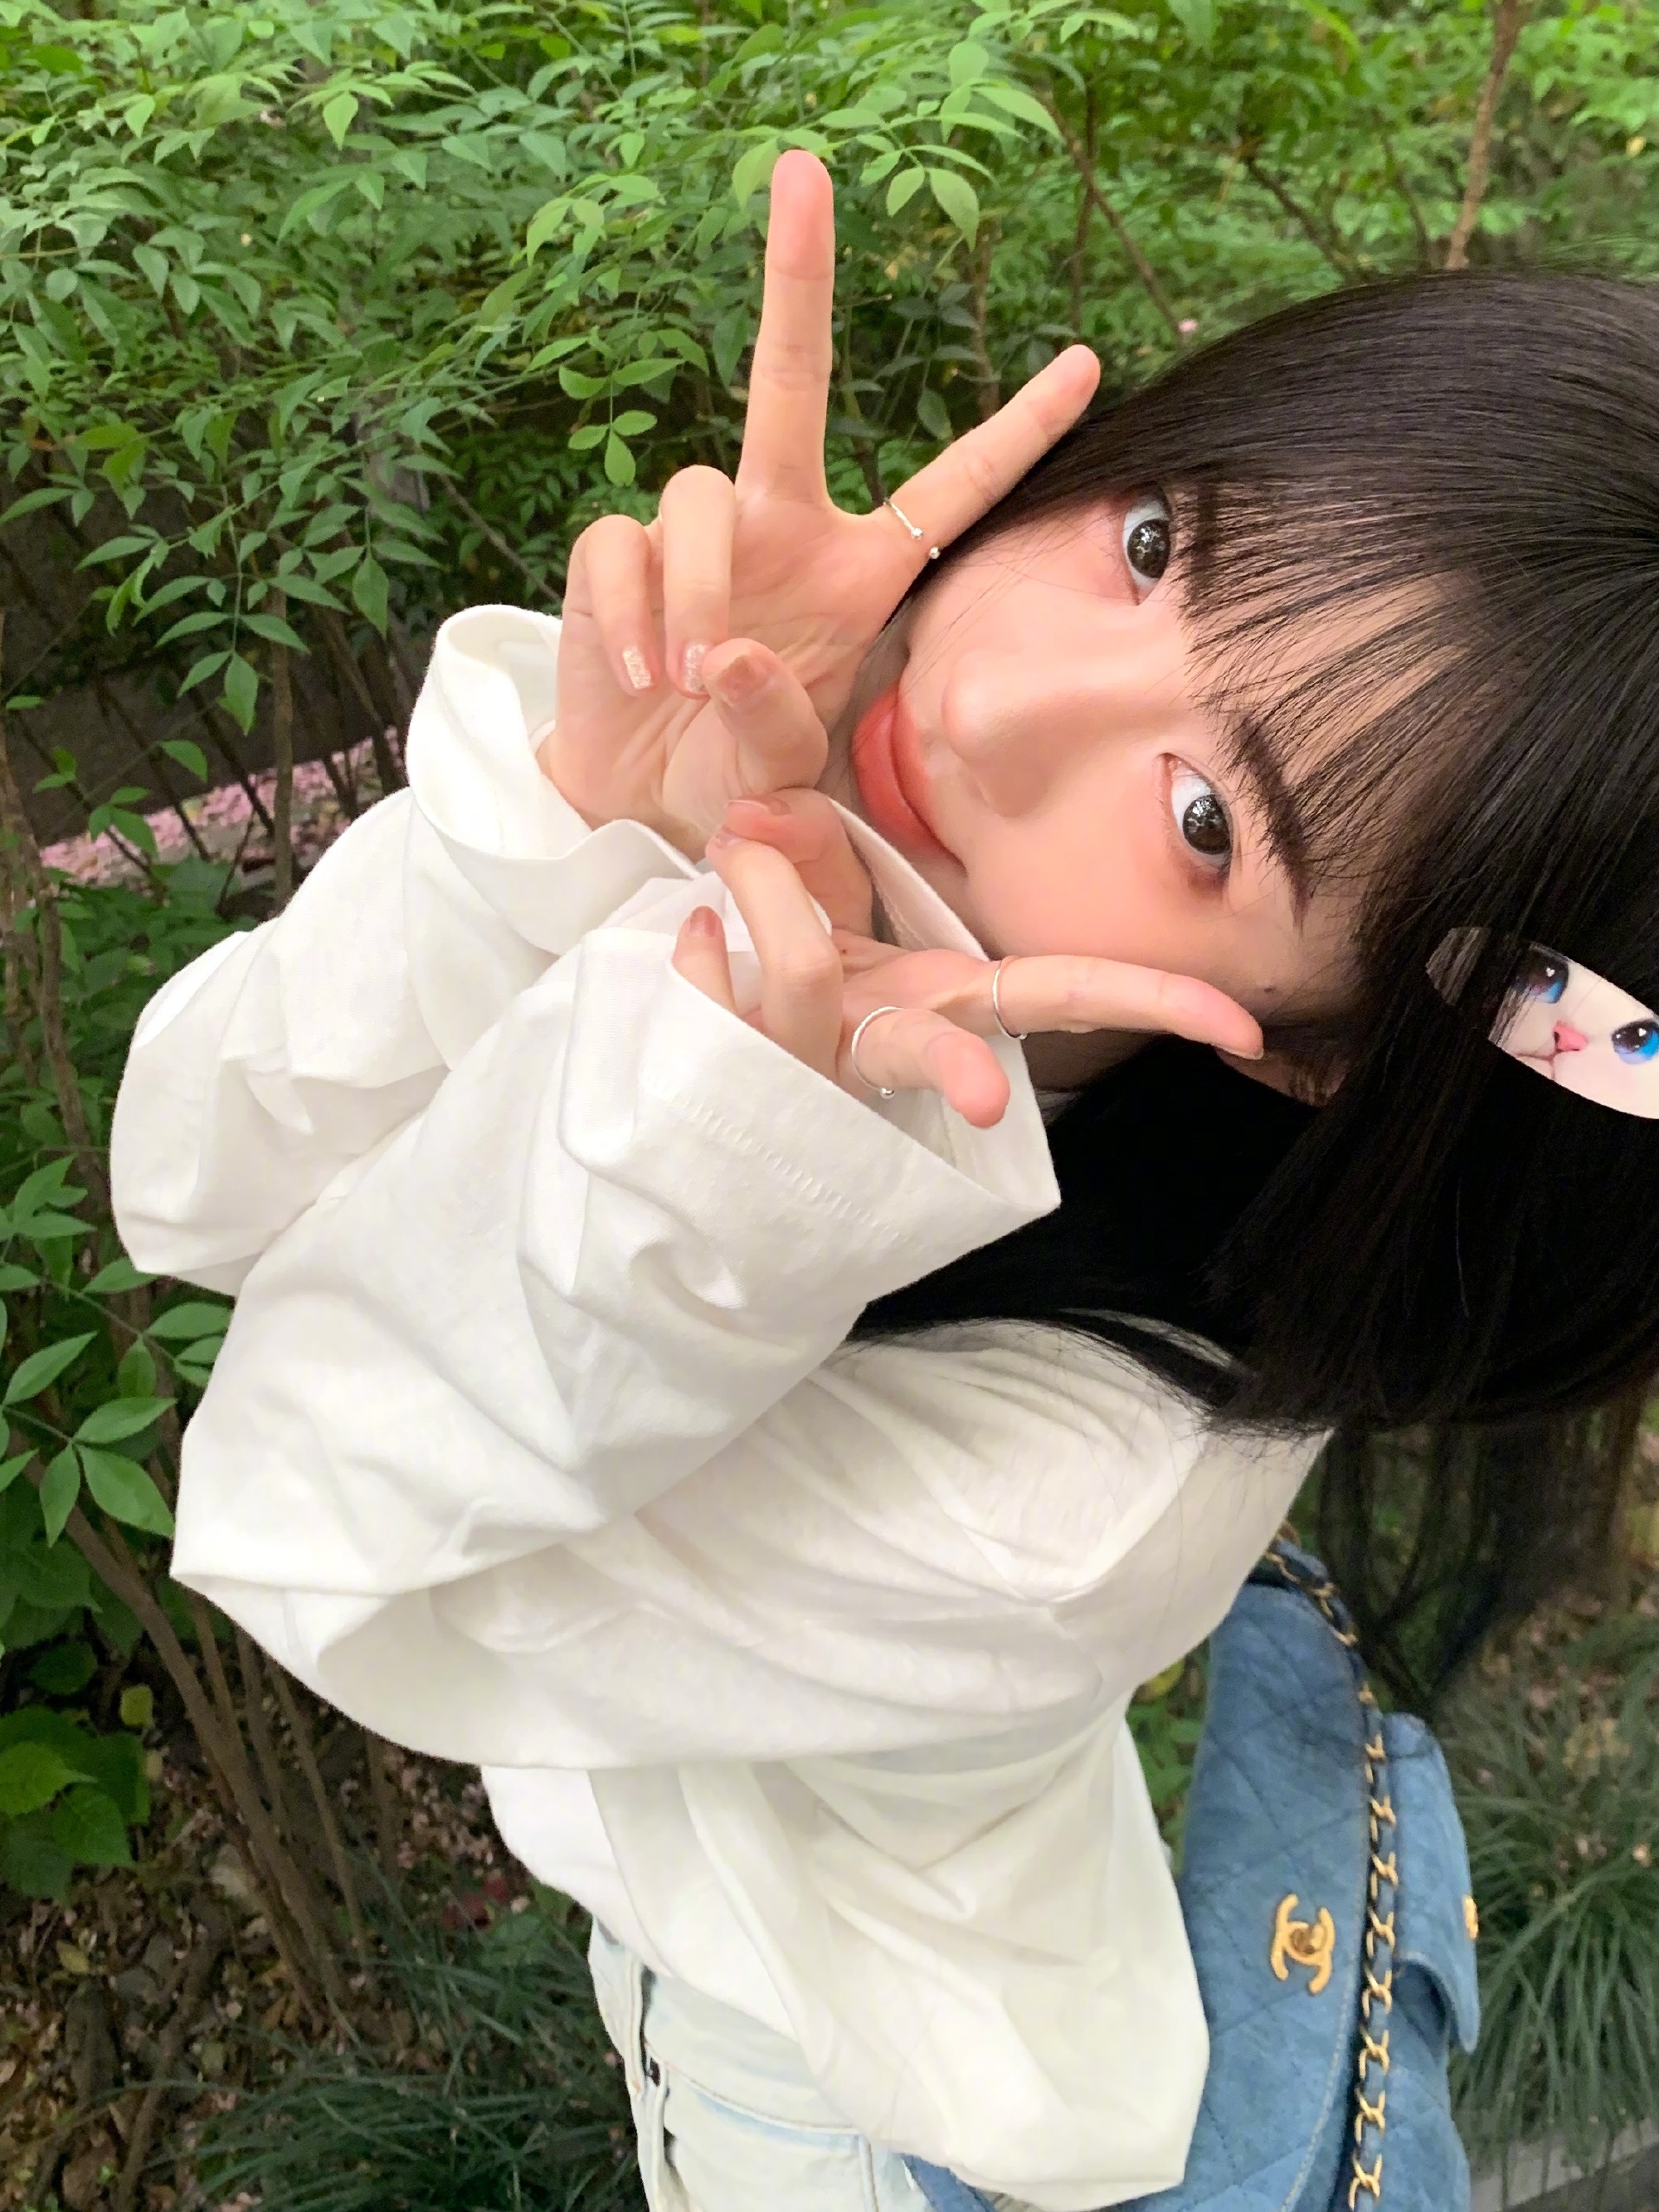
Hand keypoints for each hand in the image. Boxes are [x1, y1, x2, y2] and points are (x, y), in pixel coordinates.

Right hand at [545, 152, 1098, 857]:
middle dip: (797, 275)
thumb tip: (728, 651)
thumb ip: (777, 722)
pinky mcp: (618, 555)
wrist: (644, 805)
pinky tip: (642, 674)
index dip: (1017, 430)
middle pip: (791, 380)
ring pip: (700, 493)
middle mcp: (783, 529)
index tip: (1089, 363)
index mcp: (857, 572)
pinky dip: (633, 610)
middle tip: (804, 169)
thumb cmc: (737, 774)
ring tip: (689, 679)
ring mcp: (699, 534)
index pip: (950, 490)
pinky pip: (623, 545)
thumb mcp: (786, 769)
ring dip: (701, 589)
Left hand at [670, 794, 1264, 1126]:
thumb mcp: (814, 899)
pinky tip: (688, 931)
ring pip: (800, 975)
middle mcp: (885, 1041)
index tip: (1238, 1027)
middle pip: (947, 1049)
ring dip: (766, 891)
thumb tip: (758, 809)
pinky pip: (706, 988)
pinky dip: (691, 946)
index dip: (1153, 1003)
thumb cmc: (786, 972)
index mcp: (936, 998)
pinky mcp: (736, 1078)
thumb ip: (803, 842)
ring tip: (729, 850)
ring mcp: (808, 1067)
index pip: (1060, 993)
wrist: (695, 1083)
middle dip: (961, 1069)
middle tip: (993, 1107)